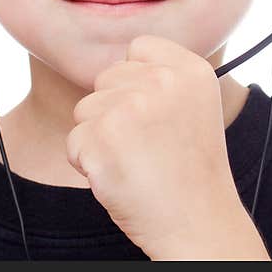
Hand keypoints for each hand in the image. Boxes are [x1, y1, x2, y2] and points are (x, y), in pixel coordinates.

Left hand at [65, 34, 246, 258]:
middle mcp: (161, 81)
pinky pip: (74, 141)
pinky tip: (119, 176)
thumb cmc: (190, 169)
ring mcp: (129, 108)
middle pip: (106, 78)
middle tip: (146, 144)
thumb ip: (161, 75)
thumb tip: (117, 64)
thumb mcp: (195, 105)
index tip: (153, 111)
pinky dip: (88, 163)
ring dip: (99, 137)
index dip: (136, 81)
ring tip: (134, 161)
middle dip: (114, 110)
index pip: (138, 48)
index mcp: (189, 70)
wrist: (197, 223)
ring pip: (85, 109)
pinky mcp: (101, 139)